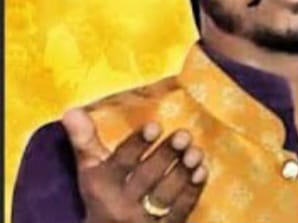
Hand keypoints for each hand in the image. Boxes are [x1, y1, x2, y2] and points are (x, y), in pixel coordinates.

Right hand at [62, 108, 207, 222]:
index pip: (120, 163)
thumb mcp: (90, 171)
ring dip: (182, 172)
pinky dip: (192, 190)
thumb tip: (71, 110)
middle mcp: (121, 205)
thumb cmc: (101, 195)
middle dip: (166, 155)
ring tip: (195, 151)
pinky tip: (201, 170)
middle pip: (147, 177)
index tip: (155, 126)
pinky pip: (180, 210)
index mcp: (101, 186)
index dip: (137, 144)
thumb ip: (85, 140)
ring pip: (166, 195)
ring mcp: (143, 221)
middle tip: (183, 135)